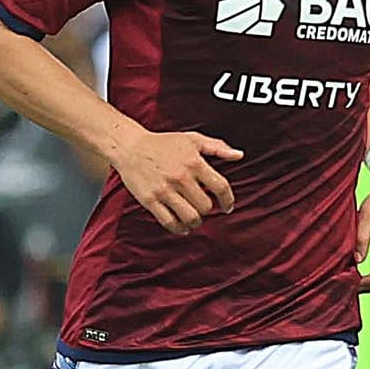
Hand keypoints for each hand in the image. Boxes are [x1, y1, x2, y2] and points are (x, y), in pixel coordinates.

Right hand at [106, 125, 241, 232]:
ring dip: (195, 221)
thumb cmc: (163, 143)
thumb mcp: (192, 139)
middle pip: (206, 206)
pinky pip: (169, 222)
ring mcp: (164, 190)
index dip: (228, 200)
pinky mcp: (150, 200)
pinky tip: (182, 226)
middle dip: (207, 209)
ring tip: (193, 217)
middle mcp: (180, 176)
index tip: (227, 207)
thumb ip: (217, 147)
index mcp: (194, 162)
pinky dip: (179, 229)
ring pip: (190, 218)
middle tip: (202, 206)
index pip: (220, 187)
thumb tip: (239, 155)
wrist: (130, 147)